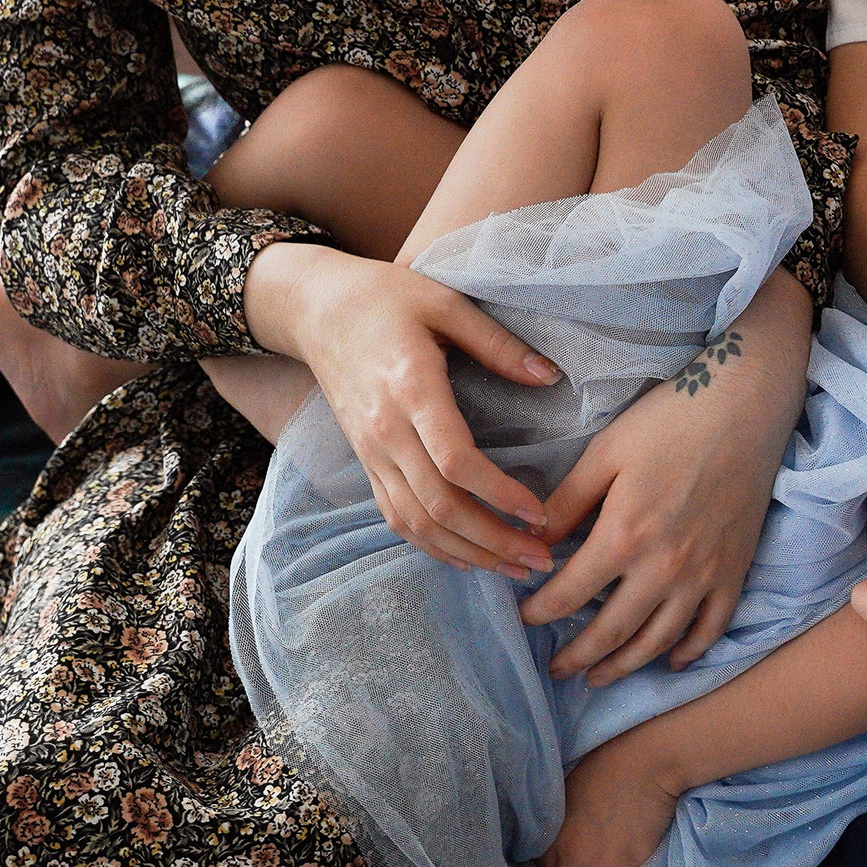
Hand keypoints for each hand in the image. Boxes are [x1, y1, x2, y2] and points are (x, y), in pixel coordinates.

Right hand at [247, 242, 560, 576]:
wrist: (315, 309)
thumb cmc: (386, 298)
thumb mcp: (446, 303)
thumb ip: (499, 343)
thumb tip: (551, 377)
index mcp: (410, 390)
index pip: (455, 461)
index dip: (500, 494)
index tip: (542, 511)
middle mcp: (385, 432)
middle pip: (438, 506)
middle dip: (493, 541)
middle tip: (542, 560)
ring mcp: (371, 452)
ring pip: (416, 523)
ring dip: (467, 553)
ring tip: (515, 568)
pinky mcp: (366, 462)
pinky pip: (397, 517)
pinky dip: (434, 545)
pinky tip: (470, 557)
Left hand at [520, 272, 810, 684]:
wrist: (746, 405)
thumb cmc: (670, 420)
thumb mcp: (605, 452)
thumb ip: (566, 503)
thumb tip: (534, 543)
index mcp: (623, 536)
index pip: (568, 594)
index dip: (540, 611)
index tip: (525, 618)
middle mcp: (664, 568)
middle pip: (611, 631)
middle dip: (577, 656)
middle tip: (555, 671)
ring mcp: (704, 574)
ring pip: (658, 640)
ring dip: (624, 666)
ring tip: (599, 677)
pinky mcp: (736, 570)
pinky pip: (711, 627)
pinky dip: (689, 652)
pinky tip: (669, 661)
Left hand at [543, 732, 683, 866]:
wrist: (645, 760)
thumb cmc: (606, 768)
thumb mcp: (567, 794)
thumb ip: (558, 826)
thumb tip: (558, 846)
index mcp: (556, 836)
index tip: (574, 865)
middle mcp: (575, 854)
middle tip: (596, 865)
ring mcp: (604, 862)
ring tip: (616, 862)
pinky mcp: (632, 863)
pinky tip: (630, 861)